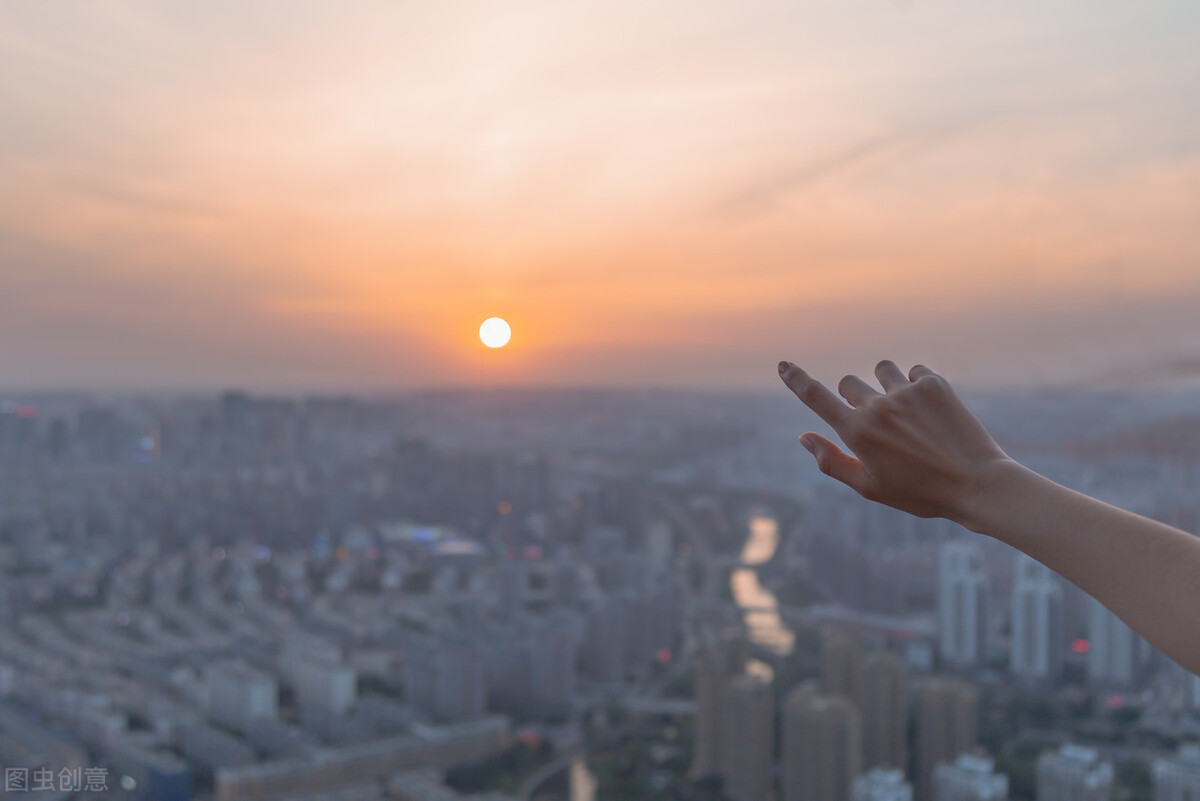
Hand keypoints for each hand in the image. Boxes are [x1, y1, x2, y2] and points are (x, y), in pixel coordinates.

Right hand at [778, 359, 1013, 522]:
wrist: (977, 484)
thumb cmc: (920, 492)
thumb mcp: (869, 488)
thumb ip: (831, 462)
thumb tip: (803, 437)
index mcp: (857, 433)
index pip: (815, 398)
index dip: (796, 380)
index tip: (783, 365)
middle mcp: (877, 407)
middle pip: (848, 384)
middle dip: (856, 398)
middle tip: (882, 424)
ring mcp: (906, 393)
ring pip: (881, 370)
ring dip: (886, 385)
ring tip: (909, 413)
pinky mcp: (934, 384)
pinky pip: (913, 371)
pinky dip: (917, 385)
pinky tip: (932, 411)